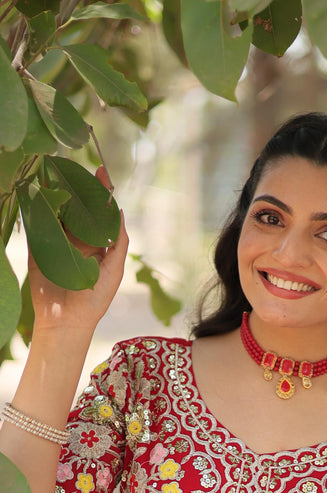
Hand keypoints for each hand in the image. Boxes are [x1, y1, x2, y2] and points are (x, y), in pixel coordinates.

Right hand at [28, 166, 128, 333]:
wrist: (66, 321)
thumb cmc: (95, 299)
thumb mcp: (114, 269)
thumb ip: (119, 242)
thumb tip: (120, 211)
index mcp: (96, 244)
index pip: (99, 212)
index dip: (101, 192)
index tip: (102, 171)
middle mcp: (77, 241)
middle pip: (77, 207)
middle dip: (77, 187)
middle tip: (75, 167)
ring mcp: (57, 243)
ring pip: (56, 212)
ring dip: (56, 193)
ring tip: (56, 173)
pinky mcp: (38, 249)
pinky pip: (37, 225)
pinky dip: (36, 208)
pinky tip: (37, 192)